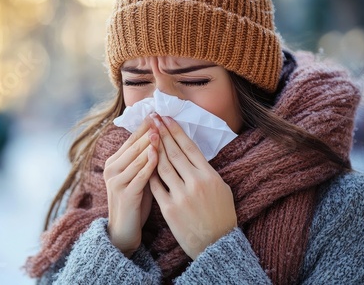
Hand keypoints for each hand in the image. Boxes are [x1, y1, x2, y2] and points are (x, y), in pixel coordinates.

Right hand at [104, 116, 157, 256]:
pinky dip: (150, 164)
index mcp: (114, 162)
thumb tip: (158, 139)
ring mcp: (116, 181)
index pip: (130, 140)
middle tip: (160, 117)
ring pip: (136, 158)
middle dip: (148, 131)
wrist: (124, 230)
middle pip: (133, 146)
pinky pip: (140, 175)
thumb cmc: (134, 202)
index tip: (156, 113)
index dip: (143, 126)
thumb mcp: (137, 177)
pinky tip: (159, 155)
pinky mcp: (125, 193)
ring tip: (161, 132)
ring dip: (150, 144)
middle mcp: (112, 169)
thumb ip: (143, 161)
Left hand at [148, 114, 236, 259]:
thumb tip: (191, 152)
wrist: (216, 244)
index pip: (189, 147)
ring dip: (153, 149)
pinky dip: (149, 173)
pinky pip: (155, 186)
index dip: (175, 131)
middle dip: (161, 133)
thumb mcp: (221, 188)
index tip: (166, 118)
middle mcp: (195, 183)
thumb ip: (206, 170)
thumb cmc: (221, 215)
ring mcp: (181, 196)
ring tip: (146, 135)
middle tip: (152, 118)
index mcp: (209, 176)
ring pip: (163, 166)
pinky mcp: (169, 209)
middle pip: (174, 153)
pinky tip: (143, 160)